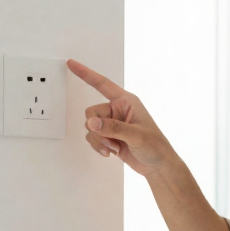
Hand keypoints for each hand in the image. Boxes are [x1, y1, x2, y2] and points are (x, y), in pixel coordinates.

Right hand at [67, 59, 176, 177]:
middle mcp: (117, 110)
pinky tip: (111, 152)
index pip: (102, 84)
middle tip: (112, 140)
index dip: (86, 74)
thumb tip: (91, 122)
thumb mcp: (136, 135)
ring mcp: (112, 124)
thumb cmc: (155, 147)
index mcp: (126, 102)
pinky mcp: (109, 137)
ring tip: (114, 147)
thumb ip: (112, 127)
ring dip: (99, 140)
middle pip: (91, 112)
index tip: (71, 63)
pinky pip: (93, 137)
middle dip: (97, 128)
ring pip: (90, 127)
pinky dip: (98, 146)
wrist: (158, 167)